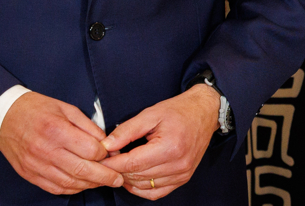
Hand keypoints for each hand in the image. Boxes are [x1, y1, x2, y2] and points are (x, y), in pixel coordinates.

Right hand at [0, 91, 122, 195]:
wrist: (5, 116)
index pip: (90, 150)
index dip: (105, 154)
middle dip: (104, 177)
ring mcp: (36, 165)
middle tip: (117, 179)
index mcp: (56, 130)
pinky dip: (72, 189)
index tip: (113, 154)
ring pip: (69, 183)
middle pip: (82, 170)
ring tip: (102, 182)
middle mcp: (45, 150)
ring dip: (89, 185)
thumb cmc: (37, 109)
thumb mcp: (67, 109)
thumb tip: (107, 143)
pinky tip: (82, 184)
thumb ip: (88, 127)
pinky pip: (55, 188)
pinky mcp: (30, 174)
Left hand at [100, 84, 220, 199]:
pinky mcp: (183, 179)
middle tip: (108, 159)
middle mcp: (178, 164)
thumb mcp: (151, 113)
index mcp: (170, 147)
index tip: (99, 160)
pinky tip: (133, 177)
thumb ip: (127, 130)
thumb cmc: (179, 110)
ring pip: (144, 187)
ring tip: (120, 165)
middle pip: (137, 176)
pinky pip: (156, 193)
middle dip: (118, 169)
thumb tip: (106, 145)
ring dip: (128, 179)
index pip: (132, 163)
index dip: (112, 164)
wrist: (205, 112)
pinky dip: (141, 188)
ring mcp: (182, 174)